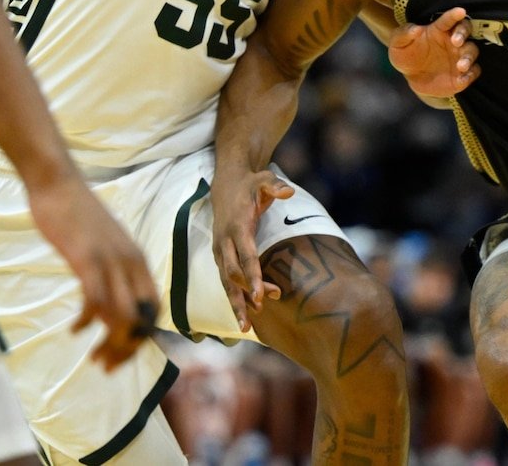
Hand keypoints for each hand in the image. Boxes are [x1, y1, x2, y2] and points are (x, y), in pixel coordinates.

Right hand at [29, 176, 159, 371]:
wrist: (58, 184)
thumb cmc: (77, 216)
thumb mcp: (105, 247)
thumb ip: (112, 271)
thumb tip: (109, 304)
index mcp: (138, 261)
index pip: (155, 309)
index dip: (143, 338)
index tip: (123, 355)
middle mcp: (131, 263)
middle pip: (142, 319)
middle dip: (127, 349)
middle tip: (106, 366)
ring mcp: (110, 261)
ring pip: (122, 315)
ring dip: (110, 343)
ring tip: (94, 358)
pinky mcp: (86, 259)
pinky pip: (94, 300)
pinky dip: (87, 321)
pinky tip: (75, 330)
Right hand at [211, 169, 294, 331]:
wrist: (225, 184)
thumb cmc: (250, 184)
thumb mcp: (264, 179)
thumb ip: (275, 186)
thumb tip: (288, 192)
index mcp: (236, 227)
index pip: (245, 256)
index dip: (252, 277)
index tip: (261, 295)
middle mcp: (224, 241)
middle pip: (233, 273)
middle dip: (247, 293)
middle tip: (265, 307)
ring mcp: (219, 249)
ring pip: (226, 281)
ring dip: (235, 303)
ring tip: (246, 327)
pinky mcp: (219, 255)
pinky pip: (225, 279)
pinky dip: (233, 297)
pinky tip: (243, 314)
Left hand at [389, 6, 480, 98]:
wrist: (410, 77)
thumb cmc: (406, 54)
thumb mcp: (397, 43)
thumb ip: (404, 34)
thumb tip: (415, 29)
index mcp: (438, 29)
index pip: (448, 19)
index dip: (454, 15)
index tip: (460, 11)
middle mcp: (452, 41)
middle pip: (465, 31)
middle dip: (463, 34)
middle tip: (456, 41)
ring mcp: (459, 57)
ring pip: (472, 51)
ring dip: (469, 57)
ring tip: (461, 66)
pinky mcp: (462, 73)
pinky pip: (473, 72)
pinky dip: (471, 74)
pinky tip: (463, 78)